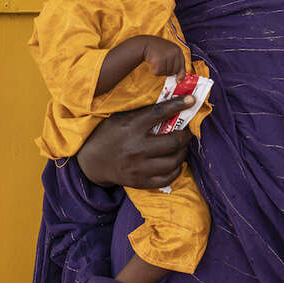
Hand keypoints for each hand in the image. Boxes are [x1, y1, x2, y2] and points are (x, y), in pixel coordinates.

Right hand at [76, 96, 194, 188]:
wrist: (92, 161)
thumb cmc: (109, 133)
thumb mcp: (122, 118)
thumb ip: (144, 113)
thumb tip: (172, 104)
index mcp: (132, 126)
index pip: (160, 113)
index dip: (178, 105)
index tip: (191, 100)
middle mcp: (137, 147)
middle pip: (173, 142)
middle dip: (185, 135)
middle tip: (186, 132)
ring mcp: (139, 167)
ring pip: (173, 161)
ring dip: (183, 152)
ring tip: (181, 146)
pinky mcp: (140, 182)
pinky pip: (167, 178)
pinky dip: (176, 169)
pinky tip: (174, 162)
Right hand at [142, 36, 185, 79]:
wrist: (146, 44)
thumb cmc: (159, 50)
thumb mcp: (170, 53)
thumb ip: (176, 64)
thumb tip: (179, 81)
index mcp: (178, 50)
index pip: (181, 66)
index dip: (180, 74)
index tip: (177, 80)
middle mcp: (174, 53)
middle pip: (174, 71)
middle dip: (168, 71)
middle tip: (162, 65)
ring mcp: (166, 56)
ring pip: (166, 72)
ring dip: (161, 70)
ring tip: (157, 61)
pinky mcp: (158, 60)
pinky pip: (158, 72)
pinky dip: (155, 71)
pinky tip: (153, 63)